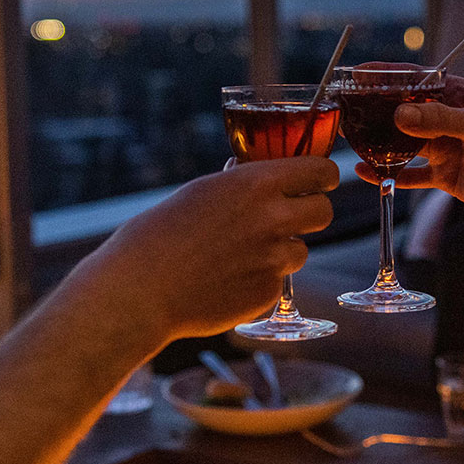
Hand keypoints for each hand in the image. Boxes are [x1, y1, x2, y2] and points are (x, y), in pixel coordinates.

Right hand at [75, 157, 338, 342]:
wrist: (140, 290)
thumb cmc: (157, 236)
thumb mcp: (200, 192)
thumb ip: (240, 186)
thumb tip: (261, 179)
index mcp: (255, 184)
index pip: (322, 171)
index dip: (324, 177)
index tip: (320, 182)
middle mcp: (272, 219)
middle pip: (324, 212)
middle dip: (311, 213)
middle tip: (291, 219)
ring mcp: (273, 259)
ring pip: (301, 250)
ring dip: (281, 251)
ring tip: (238, 255)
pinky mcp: (268, 293)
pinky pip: (278, 281)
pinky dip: (260, 280)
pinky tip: (226, 280)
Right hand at [352, 71, 463, 220]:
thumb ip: (439, 121)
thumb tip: (398, 114)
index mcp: (462, 96)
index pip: (417, 80)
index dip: (387, 76)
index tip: (358, 74)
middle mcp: (451, 120)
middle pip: (405, 112)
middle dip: (376, 112)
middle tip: (345, 112)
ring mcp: (448, 149)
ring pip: (404, 143)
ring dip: (380, 143)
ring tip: (350, 141)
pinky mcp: (448, 177)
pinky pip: (412, 173)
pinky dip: (390, 174)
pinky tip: (368, 173)